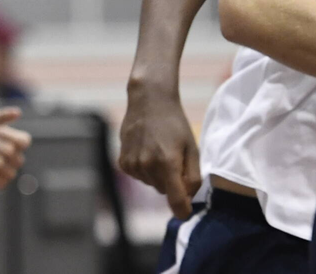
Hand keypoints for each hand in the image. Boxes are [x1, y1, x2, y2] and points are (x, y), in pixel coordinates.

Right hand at [118, 84, 200, 218]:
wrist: (148, 101)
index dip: (182, 211)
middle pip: (164, 192)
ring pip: (150, 184)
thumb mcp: (192, 148)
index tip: (185, 213)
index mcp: (168, 163)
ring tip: (158, 151)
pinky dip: (144, 169)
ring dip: (157, 175)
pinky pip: (138, 176)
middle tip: (174, 160)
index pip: (176, 200)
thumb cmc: (175, 124)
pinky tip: (146, 151)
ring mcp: (133, 164)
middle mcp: (147, 166)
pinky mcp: (122, 162)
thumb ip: (193, 176)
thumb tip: (188, 198)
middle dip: (172, 183)